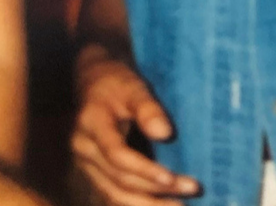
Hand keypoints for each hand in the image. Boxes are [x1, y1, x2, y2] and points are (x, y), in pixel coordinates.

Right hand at [71, 47, 200, 205]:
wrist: (92, 82)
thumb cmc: (117, 82)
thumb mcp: (133, 86)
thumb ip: (148, 109)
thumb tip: (165, 134)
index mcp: (92, 127)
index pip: (118, 156)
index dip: (144, 170)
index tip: (172, 180)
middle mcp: (84, 151)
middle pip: (118, 181)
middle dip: (154, 192)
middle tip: (191, 192)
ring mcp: (85, 165)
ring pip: (113, 194)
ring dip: (147, 205)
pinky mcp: (93, 172)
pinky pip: (112, 194)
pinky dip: (136, 204)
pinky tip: (159, 205)